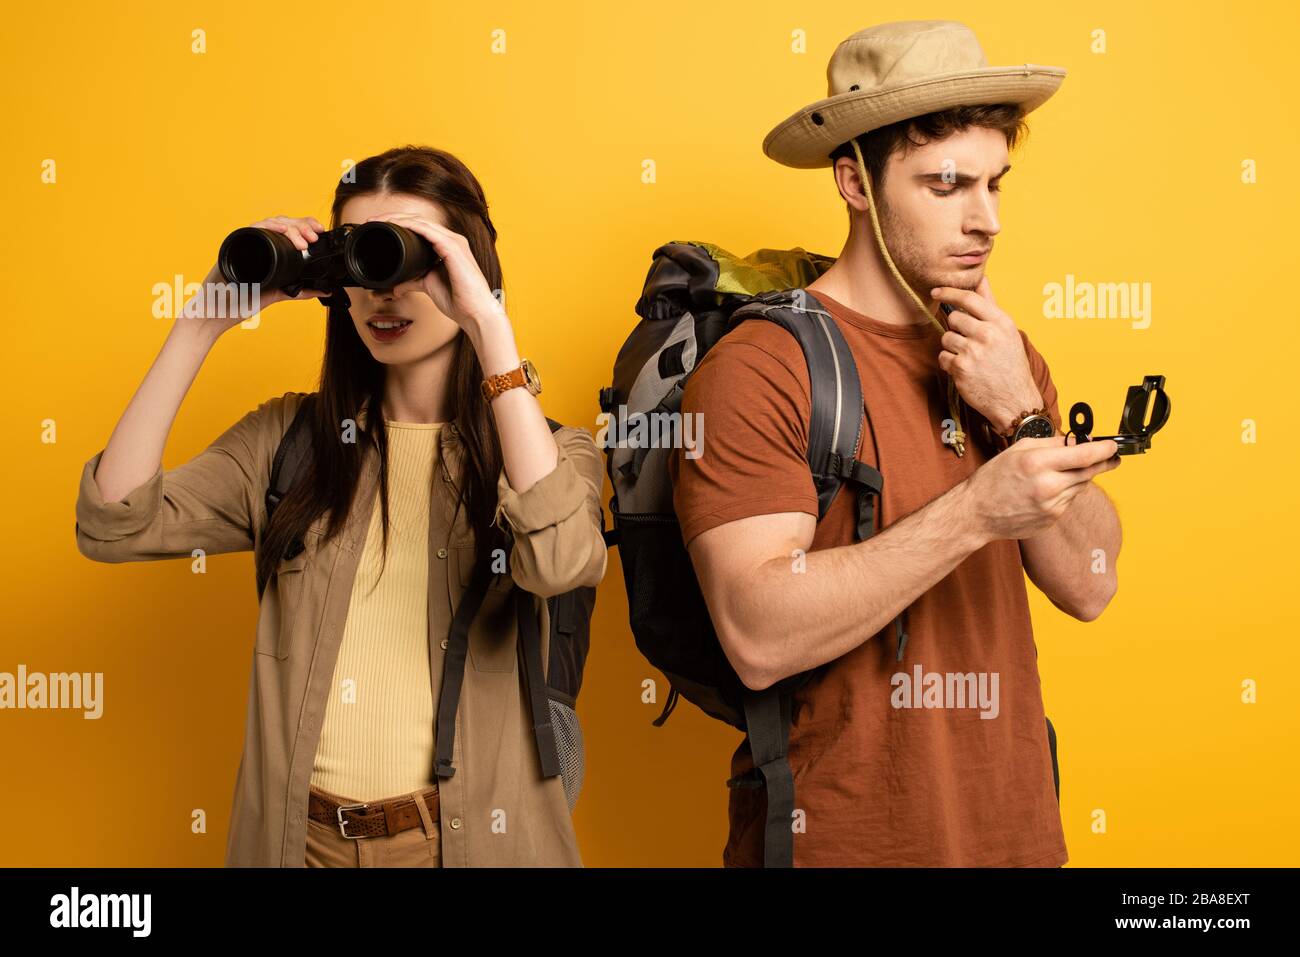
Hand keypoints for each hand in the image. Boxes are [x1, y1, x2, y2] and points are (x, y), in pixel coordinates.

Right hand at [181, 215, 332, 340]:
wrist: (216, 313)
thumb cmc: (240, 303)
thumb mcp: (277, 293)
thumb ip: (299, 291)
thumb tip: (324, 290)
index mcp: (267, 250)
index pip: (287, 229)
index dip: (304, 226)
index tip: (318, 231)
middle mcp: (256, 244)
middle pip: (280, 223)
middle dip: (301, 226)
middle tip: (313, 237)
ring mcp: (244, 244)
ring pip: (268, 223)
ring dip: (289, 227)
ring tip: (303, 242)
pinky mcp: (234, 246)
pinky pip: (251, 230)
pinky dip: (267, 227)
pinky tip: (281, 230)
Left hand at [363, 212, 504, 332]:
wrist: (475, 313)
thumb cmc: (459, 301)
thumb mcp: (429, 287)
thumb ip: (413, 282)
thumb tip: (397, 286)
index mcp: (448, 246)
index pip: (420, 227)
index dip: (399, 224)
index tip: (379, 227)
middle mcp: (452, 240)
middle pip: (418, 220)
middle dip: (393, 218)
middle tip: (372, 221)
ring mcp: (454, 242)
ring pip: (421, 221)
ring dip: (397, 219)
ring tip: (379, 221)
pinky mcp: (453, 248)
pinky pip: (427, 231)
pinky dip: (410, 226)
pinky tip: (396, 225)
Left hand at [931, 276, 1042, 434]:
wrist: (1015, 400)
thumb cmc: (1010, 364)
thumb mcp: (1007, 332)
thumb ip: (991, 305)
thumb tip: (981, 278)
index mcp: (1001, 322)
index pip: (969, 298)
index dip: (949, 292)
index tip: (937, 291)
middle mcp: (988, 334)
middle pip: (954, 318)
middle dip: (956, 328)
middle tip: (969, 341)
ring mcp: (973, 351)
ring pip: (946, 337)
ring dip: (953, 347)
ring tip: (970, 358)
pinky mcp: (961, 368)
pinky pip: (943, 357)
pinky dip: (950, 364)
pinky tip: (965, 370)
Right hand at [963, 434, 1120, 540]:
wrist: (977, 513)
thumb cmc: (994, 478)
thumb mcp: (1018, 450)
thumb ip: (1051, 443)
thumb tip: (1079, 441)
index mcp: (1038, 463)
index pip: (1084, 455)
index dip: (1104, 450)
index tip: (1113, 446)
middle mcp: (1048, 486)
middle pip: (1089, 472)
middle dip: (1102, 463)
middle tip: (1111, 458)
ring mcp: (1051, 506)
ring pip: (1079, 487)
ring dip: (1076, 478)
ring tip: (1056, 475)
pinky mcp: (1052, 519)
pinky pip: (1067, 502)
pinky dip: (1063, 493)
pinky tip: (1043, 493)